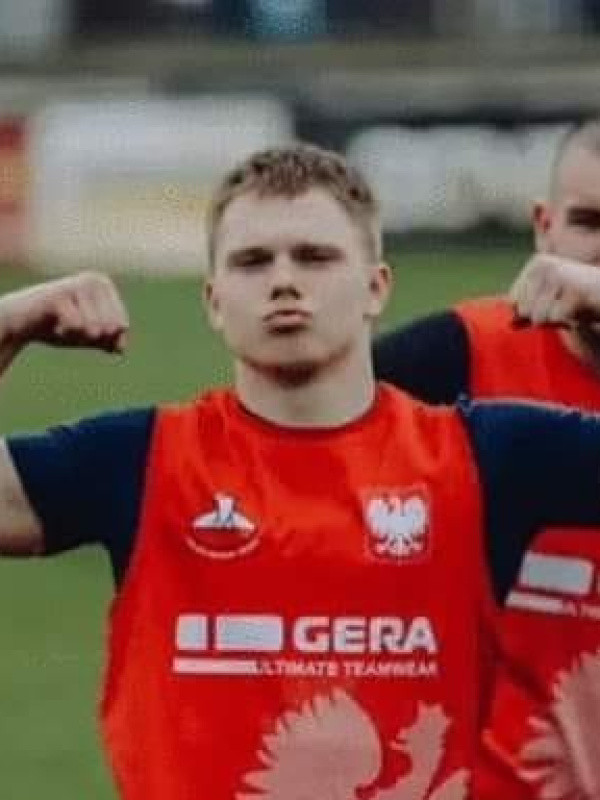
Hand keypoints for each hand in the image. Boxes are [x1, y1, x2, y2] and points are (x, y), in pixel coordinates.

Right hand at [0, 272, 128, 353]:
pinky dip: (67, 334)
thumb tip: (121, 349)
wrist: (20, 324)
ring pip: (94, 326)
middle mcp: (93, 279)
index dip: (107, 339)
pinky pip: (76, 325)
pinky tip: (55, 326)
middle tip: (75, 331)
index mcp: (104, 285)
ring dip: (80, 336)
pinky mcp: (57, 295)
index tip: (89, 333)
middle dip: (94, 338)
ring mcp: (76, 285)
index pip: (121, 324)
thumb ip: (108, 341)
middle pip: (110, 327)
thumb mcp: (87, 336)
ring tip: (63, 328)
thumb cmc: (57, 326)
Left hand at [510, 254, 599, 327]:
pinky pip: (557, 319)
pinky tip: (581, 311)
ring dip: (557, 321)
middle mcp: (545, 267)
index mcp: (536, 264)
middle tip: (566, 305)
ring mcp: (560, 277)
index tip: (554, 301)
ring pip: (538, 317)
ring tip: (573, 307)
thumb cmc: (580, 299)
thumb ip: (527, 311)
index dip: (531, 311)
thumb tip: (510, 324)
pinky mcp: (575, 292)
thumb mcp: (549, 301)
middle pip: (524, 310)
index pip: (513, 301)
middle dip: (544, 317)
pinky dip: (569, 322)